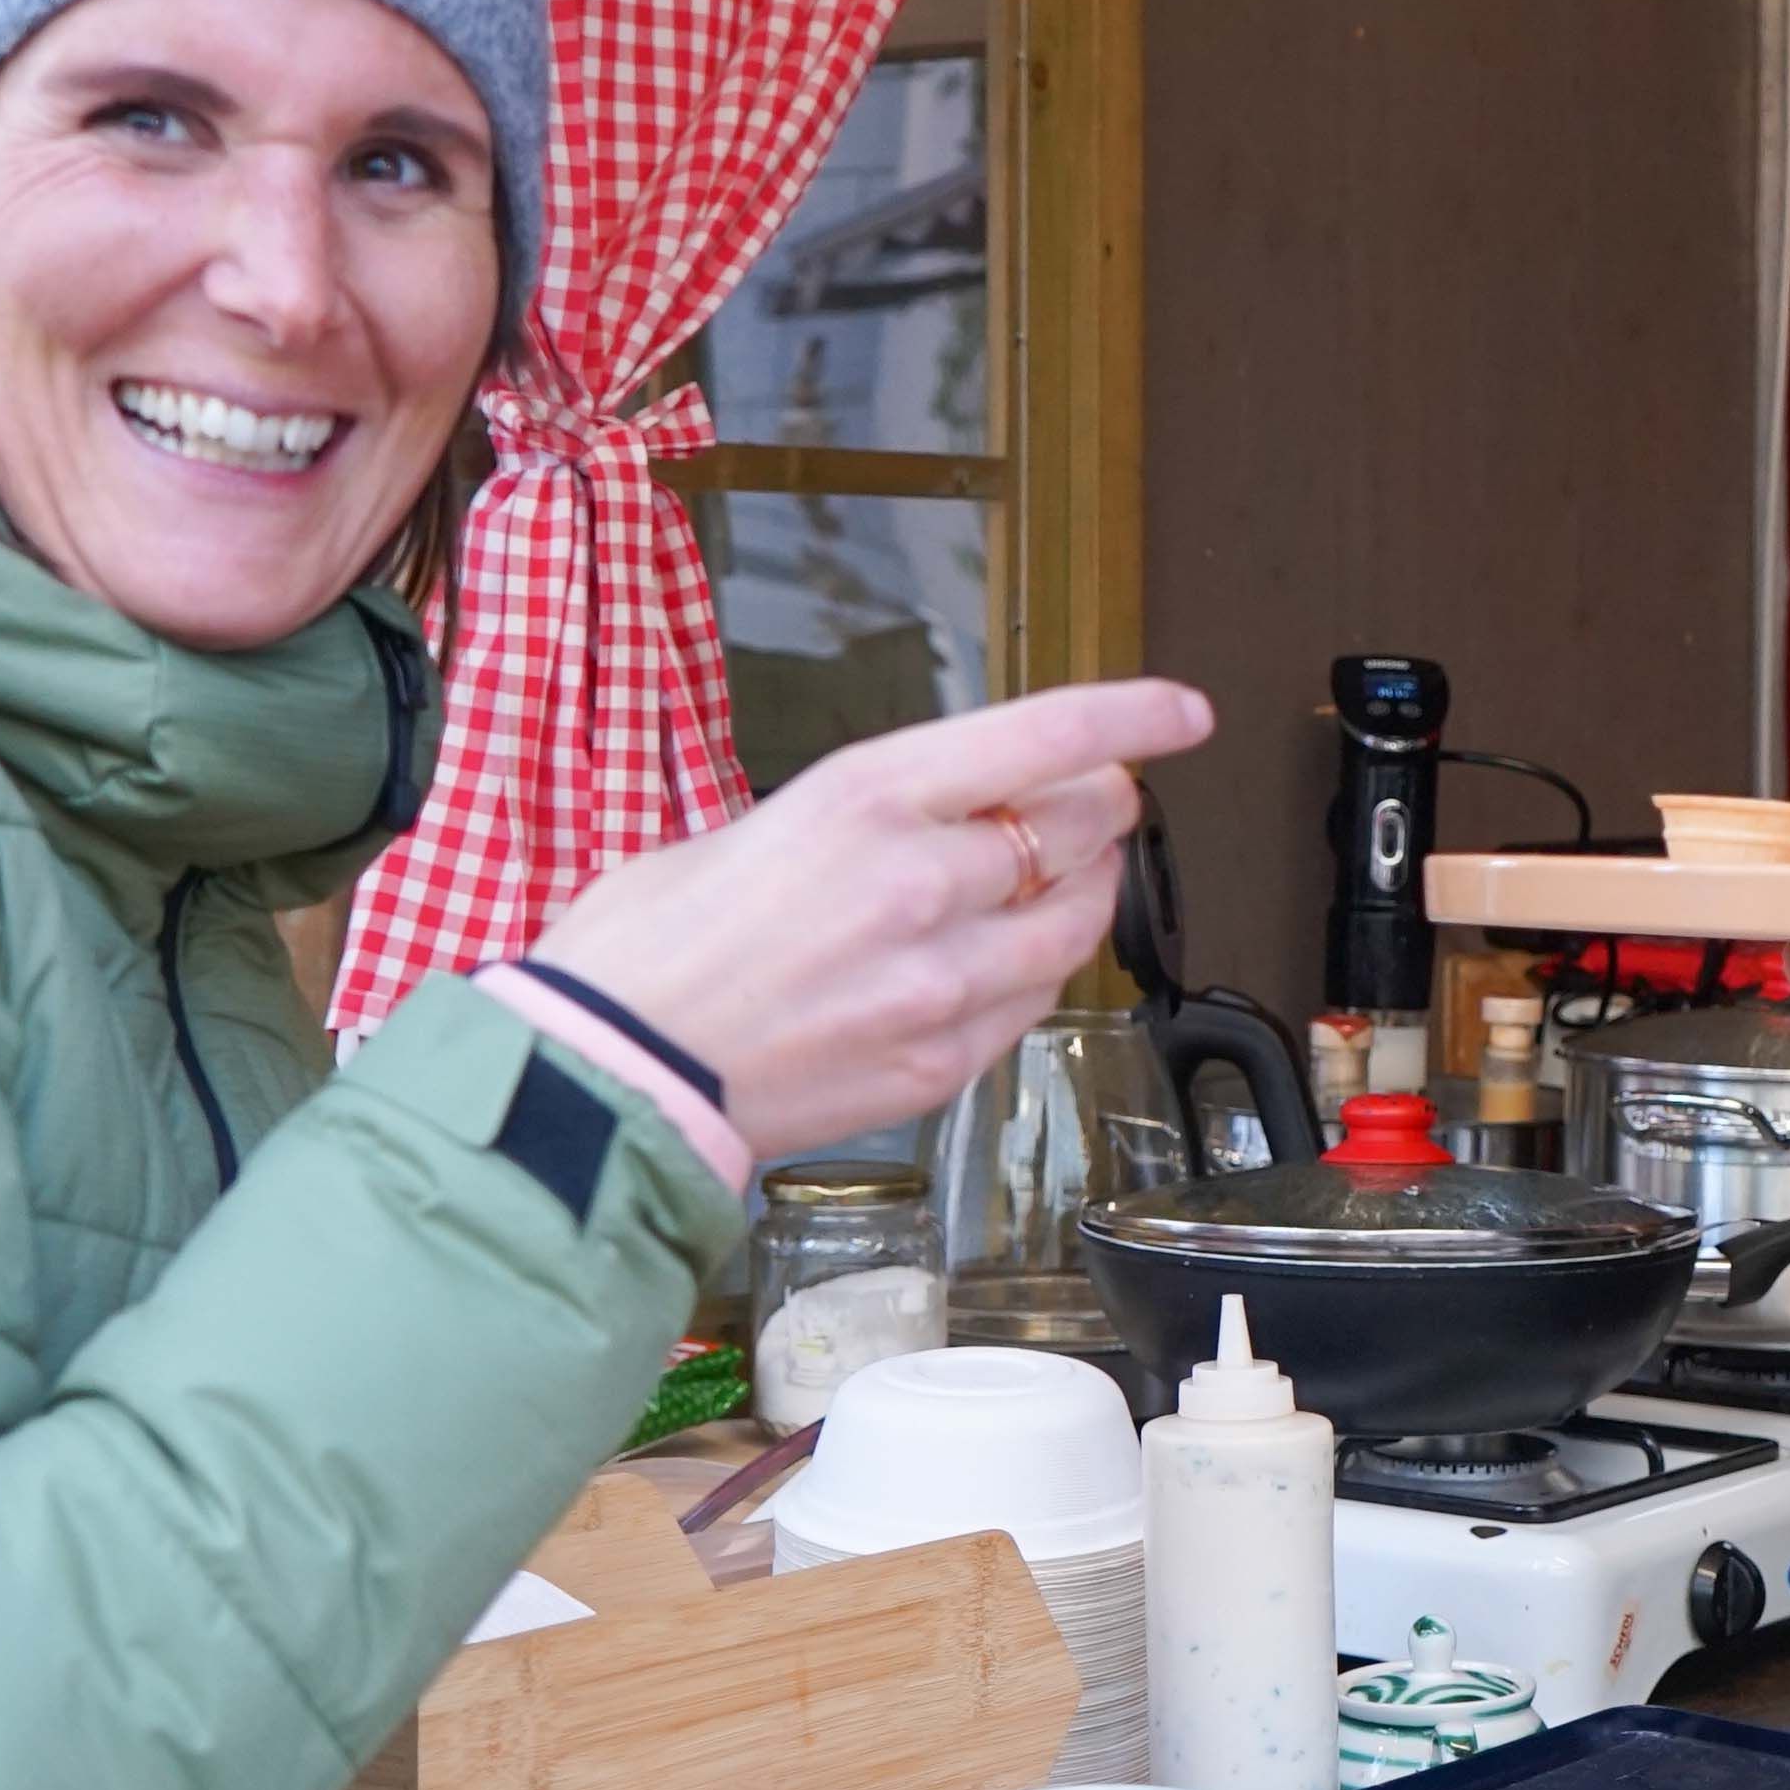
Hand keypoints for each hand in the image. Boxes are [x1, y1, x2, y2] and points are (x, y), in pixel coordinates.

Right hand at [535, 677, 1212, 1151]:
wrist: (609, 1078)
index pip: (1046, 737)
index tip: (1179, 712)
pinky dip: (1036, 970)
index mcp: (865, 799)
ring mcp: (943, 981)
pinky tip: (1006, 959)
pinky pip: (1033, 1003)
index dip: (1132, 715)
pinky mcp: (942, 1061)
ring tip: (1061, 878)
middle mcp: (923, 883)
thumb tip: (914, 826)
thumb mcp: (745, 829)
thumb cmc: (644, 952)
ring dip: (1085, 890)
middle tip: (1096, 804)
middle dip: (1101, 809)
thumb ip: (854, 824)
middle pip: (1081, 829)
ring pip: (1076, 920)